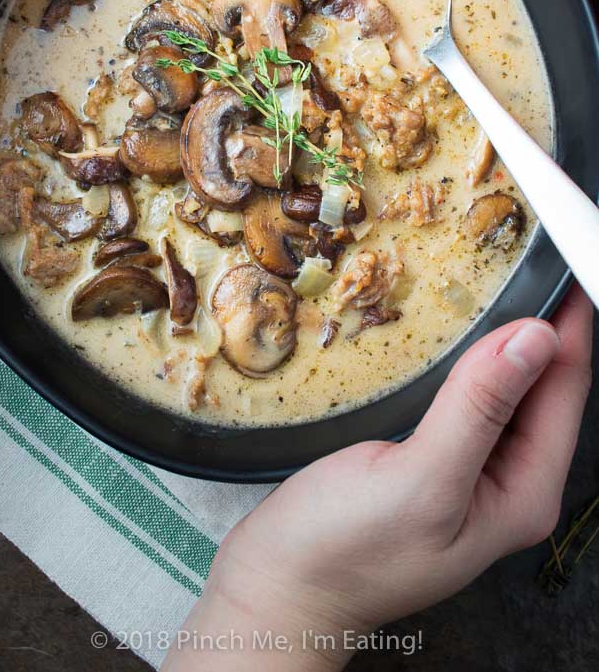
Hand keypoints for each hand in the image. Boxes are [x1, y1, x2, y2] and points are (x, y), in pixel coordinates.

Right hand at [163, 285, 591, 669]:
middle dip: (539, 322)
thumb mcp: (420, 481)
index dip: (568, 323)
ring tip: (495, 277)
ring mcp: (466, 469)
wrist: (276, 589)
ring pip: (500, 385)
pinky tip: (448, 330)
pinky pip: (462, 394)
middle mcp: (504, 479)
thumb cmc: (344, 550)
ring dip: (499, 335)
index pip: (565, 389)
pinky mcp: (427, 457)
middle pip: (540, 385)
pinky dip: (462, 356)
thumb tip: (536, 338)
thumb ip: (479, 409)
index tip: (563, 257)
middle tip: (524, 255)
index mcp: (522, 491)